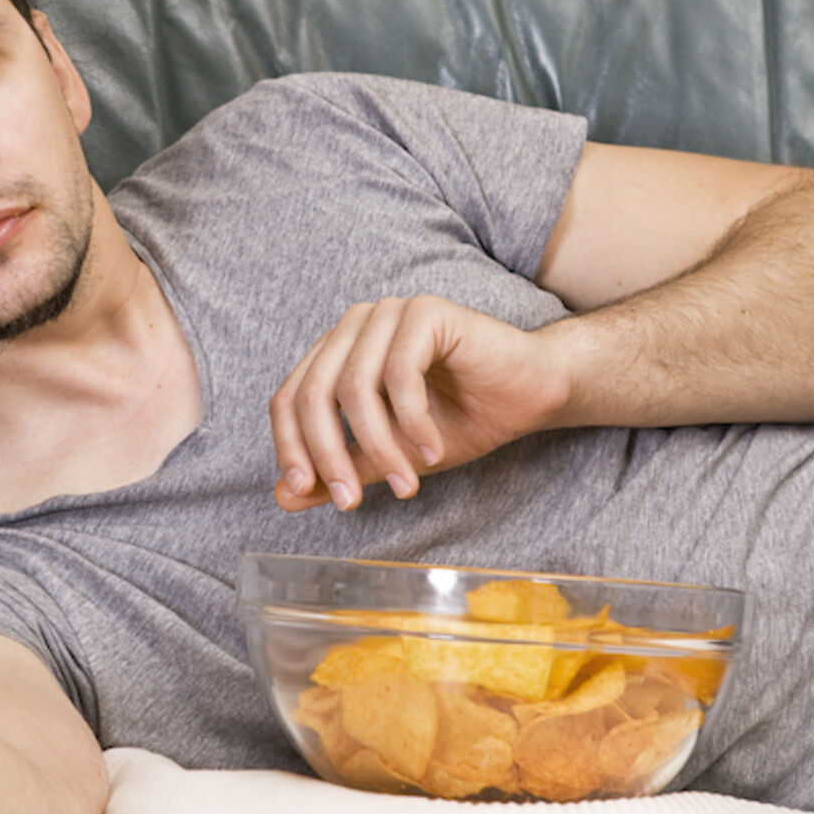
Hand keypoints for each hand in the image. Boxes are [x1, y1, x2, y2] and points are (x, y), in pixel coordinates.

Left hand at [269, 296, 571, 510]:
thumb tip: (282, 497)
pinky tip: (432, 450)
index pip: (289, 398)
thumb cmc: (461, 418)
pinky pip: (400, 374)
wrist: (531, 394)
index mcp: (337, 352)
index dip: (290, 447)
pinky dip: (412, 422)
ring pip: (355, 388)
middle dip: (328, 454)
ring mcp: (389, 313)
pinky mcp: (426, 312)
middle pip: (313, 394)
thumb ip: (340, 466)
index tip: (302, 493)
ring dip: (378, 446)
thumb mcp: (388, 453)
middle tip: (350, 501)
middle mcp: (355, 326)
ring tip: (406, 484)